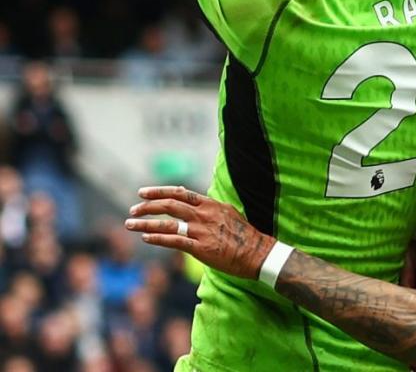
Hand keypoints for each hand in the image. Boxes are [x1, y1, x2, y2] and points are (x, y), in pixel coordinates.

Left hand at [125, 186, 274, 279]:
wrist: (257, 253)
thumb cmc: (244, 235)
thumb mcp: (228, 213)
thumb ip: (209, 207)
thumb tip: (195, 200)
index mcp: (211, 205)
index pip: (180, 193)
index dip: (159, 191)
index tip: (143, 193)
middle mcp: (204, 215)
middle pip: (170, 205)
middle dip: (147, 206)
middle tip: (132, 210)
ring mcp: (202, 231)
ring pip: (167, 223)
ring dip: (145, 223)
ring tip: (130, 224)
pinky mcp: (201, 248)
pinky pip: (174, 241)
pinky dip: (157, 238)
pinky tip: (145, 238)